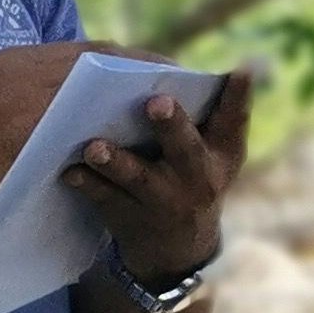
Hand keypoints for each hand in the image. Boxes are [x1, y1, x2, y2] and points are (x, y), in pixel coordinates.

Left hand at [67, 64, 256, 283]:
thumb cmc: (195, 178)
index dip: (239, 95)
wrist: (178, 249)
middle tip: (156, 103)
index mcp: (221, 155)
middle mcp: (198, 179)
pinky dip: (87, 184)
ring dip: (117, 162)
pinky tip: (70, 171)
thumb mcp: (219, 153)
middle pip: (186, 150)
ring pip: (139, 179)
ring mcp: (163, 202)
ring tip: (95, 148)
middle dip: (172, 126)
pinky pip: (105, 199)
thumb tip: (243, 64)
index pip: (236, 121)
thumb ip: (224, 112)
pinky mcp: (130, 217)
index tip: (240, 69)